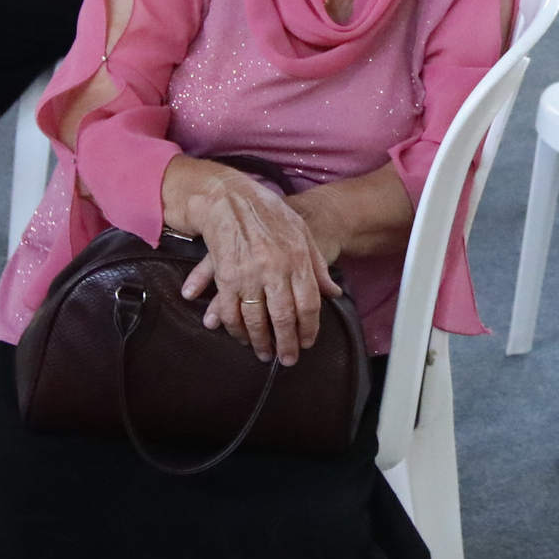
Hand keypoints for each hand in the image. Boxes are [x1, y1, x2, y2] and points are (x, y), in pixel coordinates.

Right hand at [173, 168, 334, 361]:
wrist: (229, 198)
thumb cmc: (269, 214)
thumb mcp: (301, 233)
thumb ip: (317, 265)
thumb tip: (333, 292)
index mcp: (297, 259)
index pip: (309, 303)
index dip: (309, 328)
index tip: (307, 343)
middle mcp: (274, 269)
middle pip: (284, 317)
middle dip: (286, 343)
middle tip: (288, 359)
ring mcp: (248, 274)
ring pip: (256, 319)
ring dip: (260, 341)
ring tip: (264, 354)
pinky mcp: (225, 276)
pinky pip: (231, 311)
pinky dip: (235, 328)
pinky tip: (241, 337)